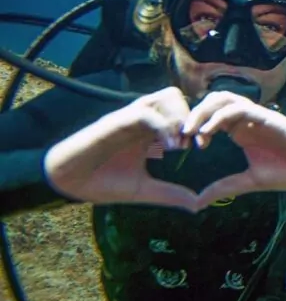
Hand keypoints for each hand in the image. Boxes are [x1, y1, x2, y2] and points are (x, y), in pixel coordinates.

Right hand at [44, 87, 199, 211]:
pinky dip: (164, 127)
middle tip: (194, 144)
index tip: (202, 147)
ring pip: (167, 96)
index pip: (181, 110)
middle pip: (177, 96)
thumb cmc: (101, 182)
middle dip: (192, 117)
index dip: (196, 125)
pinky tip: (168, 148)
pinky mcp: (116, 122)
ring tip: (179, 145)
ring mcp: (130, 117)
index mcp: (150, 130)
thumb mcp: (143, 190)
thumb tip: (197, 204)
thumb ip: (170, 193)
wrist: (68, 182)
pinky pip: (146, 113)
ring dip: (180, 117)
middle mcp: (143, 119)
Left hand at [184, 91, 285, 207]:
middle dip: (192, 114)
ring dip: (203, 111)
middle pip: (211, 102)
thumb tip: (197, 203)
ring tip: (190, 131)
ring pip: (222, 98)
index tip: (181, 148)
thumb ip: (224, 187)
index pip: (209, 117)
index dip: (192, 128)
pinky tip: (207, 133)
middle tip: (179, 136)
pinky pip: (238, 109)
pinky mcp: (265, 117)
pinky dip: (219, 117)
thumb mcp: (249, 182)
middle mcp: (244, 120)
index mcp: (239, 132)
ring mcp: (255, 116)